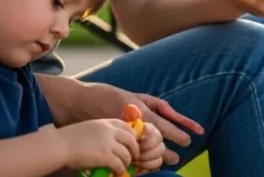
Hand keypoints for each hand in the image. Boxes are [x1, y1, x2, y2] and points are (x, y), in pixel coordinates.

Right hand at [59, 119, 138, 174]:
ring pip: (127, 153)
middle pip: (131, 139)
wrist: (59, 145)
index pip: (127, 126)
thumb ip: (102, 132)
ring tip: (124, 166)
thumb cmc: (69, 139)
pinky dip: (120, 169)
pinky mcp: (105, 156)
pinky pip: (120, 163)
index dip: (132, 135)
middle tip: (133, 156)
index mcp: (106, 123)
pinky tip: (117, 172)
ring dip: (127, 161)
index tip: (131, 143)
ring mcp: (108, 143)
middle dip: (134, 149)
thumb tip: (111, 142)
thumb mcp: (89, 128)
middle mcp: (110, 131)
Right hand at [74, 83, 204, 165]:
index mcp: (136, 109)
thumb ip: (149, 105)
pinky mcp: (105, 149)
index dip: (176, 133)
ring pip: (138, 153)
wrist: (76, 101)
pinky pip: (123, 161)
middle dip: (165, 151)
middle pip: (152, 141)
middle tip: (176, 158)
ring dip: (148, 160)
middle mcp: (129, 123)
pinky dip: (129, 165)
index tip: (187, 140)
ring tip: (158, 165)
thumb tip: (166, 115)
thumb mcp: (131, 96)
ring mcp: (117, 136)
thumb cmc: (104, 95)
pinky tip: (134, 168)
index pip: (161, 124)